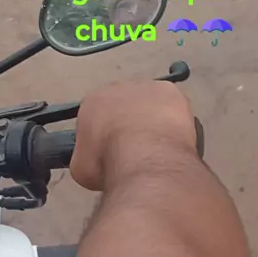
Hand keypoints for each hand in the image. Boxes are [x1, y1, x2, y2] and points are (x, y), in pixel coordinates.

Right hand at [70, 81, 197, 191]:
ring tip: (159, 147)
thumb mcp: (83, 169)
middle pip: (125, 105)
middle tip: (137, 149)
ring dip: (153, 121)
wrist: (143, 157)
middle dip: (130, 123)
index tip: (112, 150)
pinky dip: (174, 119)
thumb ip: (86, 156)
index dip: (105, 134)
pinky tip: (175, 139)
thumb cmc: (110, 162)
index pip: (97, 114)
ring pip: (150, 103)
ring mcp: (146, 87)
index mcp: (92, 103)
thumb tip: (92, 161)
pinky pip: (172, 104)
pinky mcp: (170, 91)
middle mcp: (117, 88)